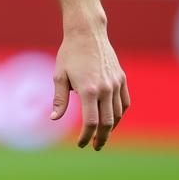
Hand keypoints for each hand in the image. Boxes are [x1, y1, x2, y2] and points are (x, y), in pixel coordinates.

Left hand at [50, 23, 129, 150]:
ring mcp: (116, 83)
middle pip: (108, 122)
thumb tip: (54, 119)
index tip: (80, 144)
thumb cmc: (69, 54)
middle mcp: (106, 89)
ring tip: (101, 135)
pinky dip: (119, 114)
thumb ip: (59, 100)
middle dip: (101, 138)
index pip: (91, 122)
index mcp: (89, 90)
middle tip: (94, 146)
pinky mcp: (121, 78)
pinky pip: (124, 102)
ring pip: (118, 114)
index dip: (86, 136)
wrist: (87, 33)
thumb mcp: (59, 76)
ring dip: (111, 128)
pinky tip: (112, 119)